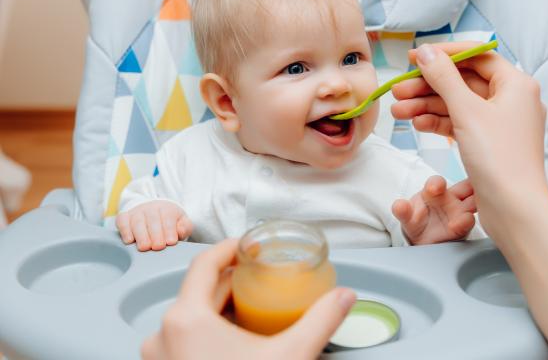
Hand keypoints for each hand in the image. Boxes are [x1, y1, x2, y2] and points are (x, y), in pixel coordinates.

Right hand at [116, 200, 192, 250]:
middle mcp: (150, 208)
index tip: (171, 242)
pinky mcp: (124, 217)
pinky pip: (122, 221)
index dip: (169, 230)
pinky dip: (124, 230)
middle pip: (152, 219)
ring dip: (141, 235)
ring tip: (145, 247)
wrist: (154, 212)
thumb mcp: (181, 222)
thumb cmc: (169, 222)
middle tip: (158, 247)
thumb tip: (180, 231)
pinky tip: (129, 241)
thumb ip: (184, 227)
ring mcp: (136, 212)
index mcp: (166, 208)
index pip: (168, 217)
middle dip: (155, 234)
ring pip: (137, 221)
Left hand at [141, 239, 355, 359]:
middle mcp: (162, 335)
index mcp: (185, 320)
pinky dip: (208, 330)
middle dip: (233, 281)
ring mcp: (159, 356)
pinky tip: (234, 340)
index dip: (229, 247)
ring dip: (221, 307)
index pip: (204, 263)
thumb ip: (320, 322)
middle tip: (261, 279)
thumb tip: (343, 298)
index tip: (248, 244)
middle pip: (200, 290)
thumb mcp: (290, 357)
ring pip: (192, 314)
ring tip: (251, 309)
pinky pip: (185, 337)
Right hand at [391, 42, 547, 237]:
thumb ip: (443, 77)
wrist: (514, 208)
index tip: (414, 57)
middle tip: (398, 90)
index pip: (476, 56)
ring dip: (427, 106)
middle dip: (428, 86)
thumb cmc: (498, 157)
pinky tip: (417, 124)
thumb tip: (426, 52)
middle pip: (463, 82)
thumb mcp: (466, 111)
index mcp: (516, 84)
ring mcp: (500, 123)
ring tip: (398, 111)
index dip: (444, 54)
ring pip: (458, 105)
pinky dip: (439, 123)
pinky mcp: (489, 144)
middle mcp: (512, 100)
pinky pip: (461, 124)